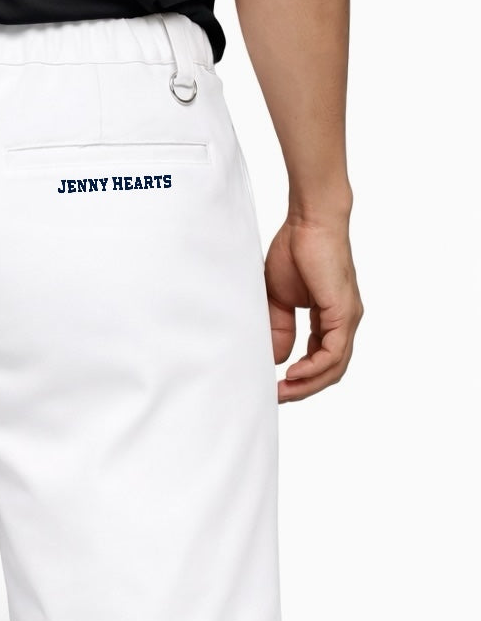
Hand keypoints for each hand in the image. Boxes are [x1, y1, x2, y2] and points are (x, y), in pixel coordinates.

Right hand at [264, 213, 363, 402]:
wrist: (309, 223)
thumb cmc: (295, 251)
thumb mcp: (277, 299)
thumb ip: (279, 329)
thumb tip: (277, 358)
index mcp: (329, 318)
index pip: (320, 359)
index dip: (299, 377)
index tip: (273, 386)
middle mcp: (343, 322)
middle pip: (331, 370)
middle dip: (303, 389)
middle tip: (277, 397)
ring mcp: (347, 318)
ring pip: (334, 366)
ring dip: (308, 384)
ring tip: (283, 391)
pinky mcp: (343, 312)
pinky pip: (333, 352)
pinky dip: (313, 367)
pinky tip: (293, 373)